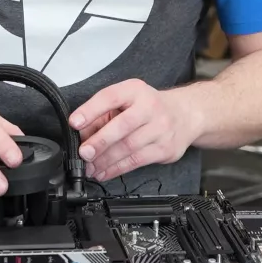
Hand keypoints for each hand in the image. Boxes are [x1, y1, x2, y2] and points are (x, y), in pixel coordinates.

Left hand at [71, 80, 200, 181]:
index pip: (110, 97)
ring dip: (105, 160)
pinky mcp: (165, 149)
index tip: (75, 122)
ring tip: (89, 167)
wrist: (186, 114)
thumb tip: (80, 135)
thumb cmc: (150, 107)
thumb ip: (103, 114)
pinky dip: (117, 169)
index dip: (91, 110)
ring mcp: (160, 129)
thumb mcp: (127, 100)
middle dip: (100, 141)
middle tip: (84, 152)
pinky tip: (104, 172)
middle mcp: (150, 107)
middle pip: (123, 126)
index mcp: (135, 90)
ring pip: (129, 147)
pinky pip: (137, 161)